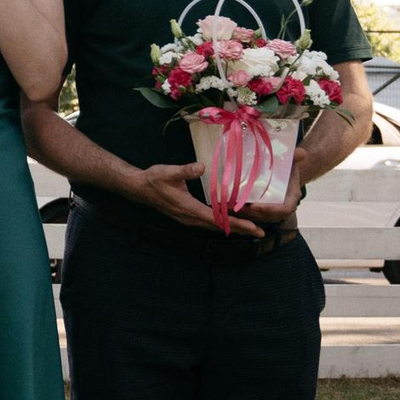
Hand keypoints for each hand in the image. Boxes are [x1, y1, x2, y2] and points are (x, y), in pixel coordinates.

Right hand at [137, 159, 261, 238]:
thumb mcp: (169, 172)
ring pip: (214, 226)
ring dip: (232, 227)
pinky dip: (221, 223)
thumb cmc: (154, 179)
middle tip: (260, 232)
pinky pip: (208, 222)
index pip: (218, 219)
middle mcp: (190, 218)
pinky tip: (228, 219)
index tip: (254, 228)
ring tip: (249, 228)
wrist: (140, 188)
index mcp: (189, 209)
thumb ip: (186, 170)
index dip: (237, 224)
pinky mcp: (187, 215)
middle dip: (241, 229)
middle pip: (220, 227)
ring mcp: (188, 218)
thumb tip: (202, 167)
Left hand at [235, 161, 305, 231]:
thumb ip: (294, 157)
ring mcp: (272, 211)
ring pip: (258, 218)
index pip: (284, 210)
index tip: (254, 206)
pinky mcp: (262, 211)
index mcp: (291, 198)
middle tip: (236, 206)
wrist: (282, 173)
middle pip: (268, 217)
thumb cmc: (286, 167)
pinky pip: (252, 216)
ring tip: (229, 206)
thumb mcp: (290, 161)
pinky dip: (241, 213)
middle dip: (252, 214)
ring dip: (244, 214)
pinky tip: (228, 206)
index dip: (270, 210)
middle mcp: (282, 208)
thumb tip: (301, 152)